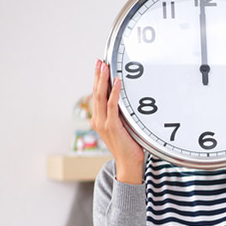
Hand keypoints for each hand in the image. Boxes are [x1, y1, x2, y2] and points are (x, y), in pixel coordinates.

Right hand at [91, 60, 144, 183]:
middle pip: (96, 93)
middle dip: (97, 76)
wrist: (128, 164)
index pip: (97, 96)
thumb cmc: (129, 147)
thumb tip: (128, 101)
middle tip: (100, 61)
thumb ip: (122, 115)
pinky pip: (112, 106)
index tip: (100, 67)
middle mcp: (98, 120)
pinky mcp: (112, 127)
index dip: (97, 81)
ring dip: (103, 80)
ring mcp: (103, 123)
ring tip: (105, 66)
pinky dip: (114, 93)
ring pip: (101, 97)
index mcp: (99, 120)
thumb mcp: (124, 128)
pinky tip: (117, 82)